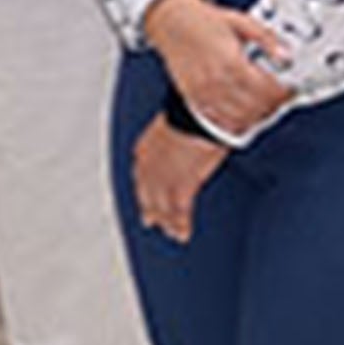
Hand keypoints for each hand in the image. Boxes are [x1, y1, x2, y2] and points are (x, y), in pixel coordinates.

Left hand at [132, 114, 229, 243]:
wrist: (202, 113)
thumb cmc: (196, 110)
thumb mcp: (180, 121)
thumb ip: (180, 132)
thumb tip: (193, 128)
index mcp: (146, 146)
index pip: (141, 172)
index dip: (143, 186)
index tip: (146, 195)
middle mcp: (148, 164)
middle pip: (147, 192)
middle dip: (151, 208)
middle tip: (151, 221)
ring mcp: (163, 177)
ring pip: (161, 206)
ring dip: (167, 221)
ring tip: (172, 233)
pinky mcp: (180, 186)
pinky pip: (178, 211)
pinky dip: (180, 224)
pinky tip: (182, 234)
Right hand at [142, 0, 294, 136]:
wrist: (172, 22)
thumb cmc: (205, 21)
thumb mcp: (242, 21)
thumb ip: (267, 39)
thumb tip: (286, 56)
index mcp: (231, 61)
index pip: (265, 90)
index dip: (283, 93)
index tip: (290, 89)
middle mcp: (215, 80)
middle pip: (255, 107)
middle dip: (273, 106)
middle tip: (281, 98)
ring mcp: (203, 92)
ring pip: (239, 118)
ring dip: (256, 116)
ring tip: (265, 106)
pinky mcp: (193, 97)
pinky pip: (219, 120)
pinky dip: (236, 122)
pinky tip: (245, 113)